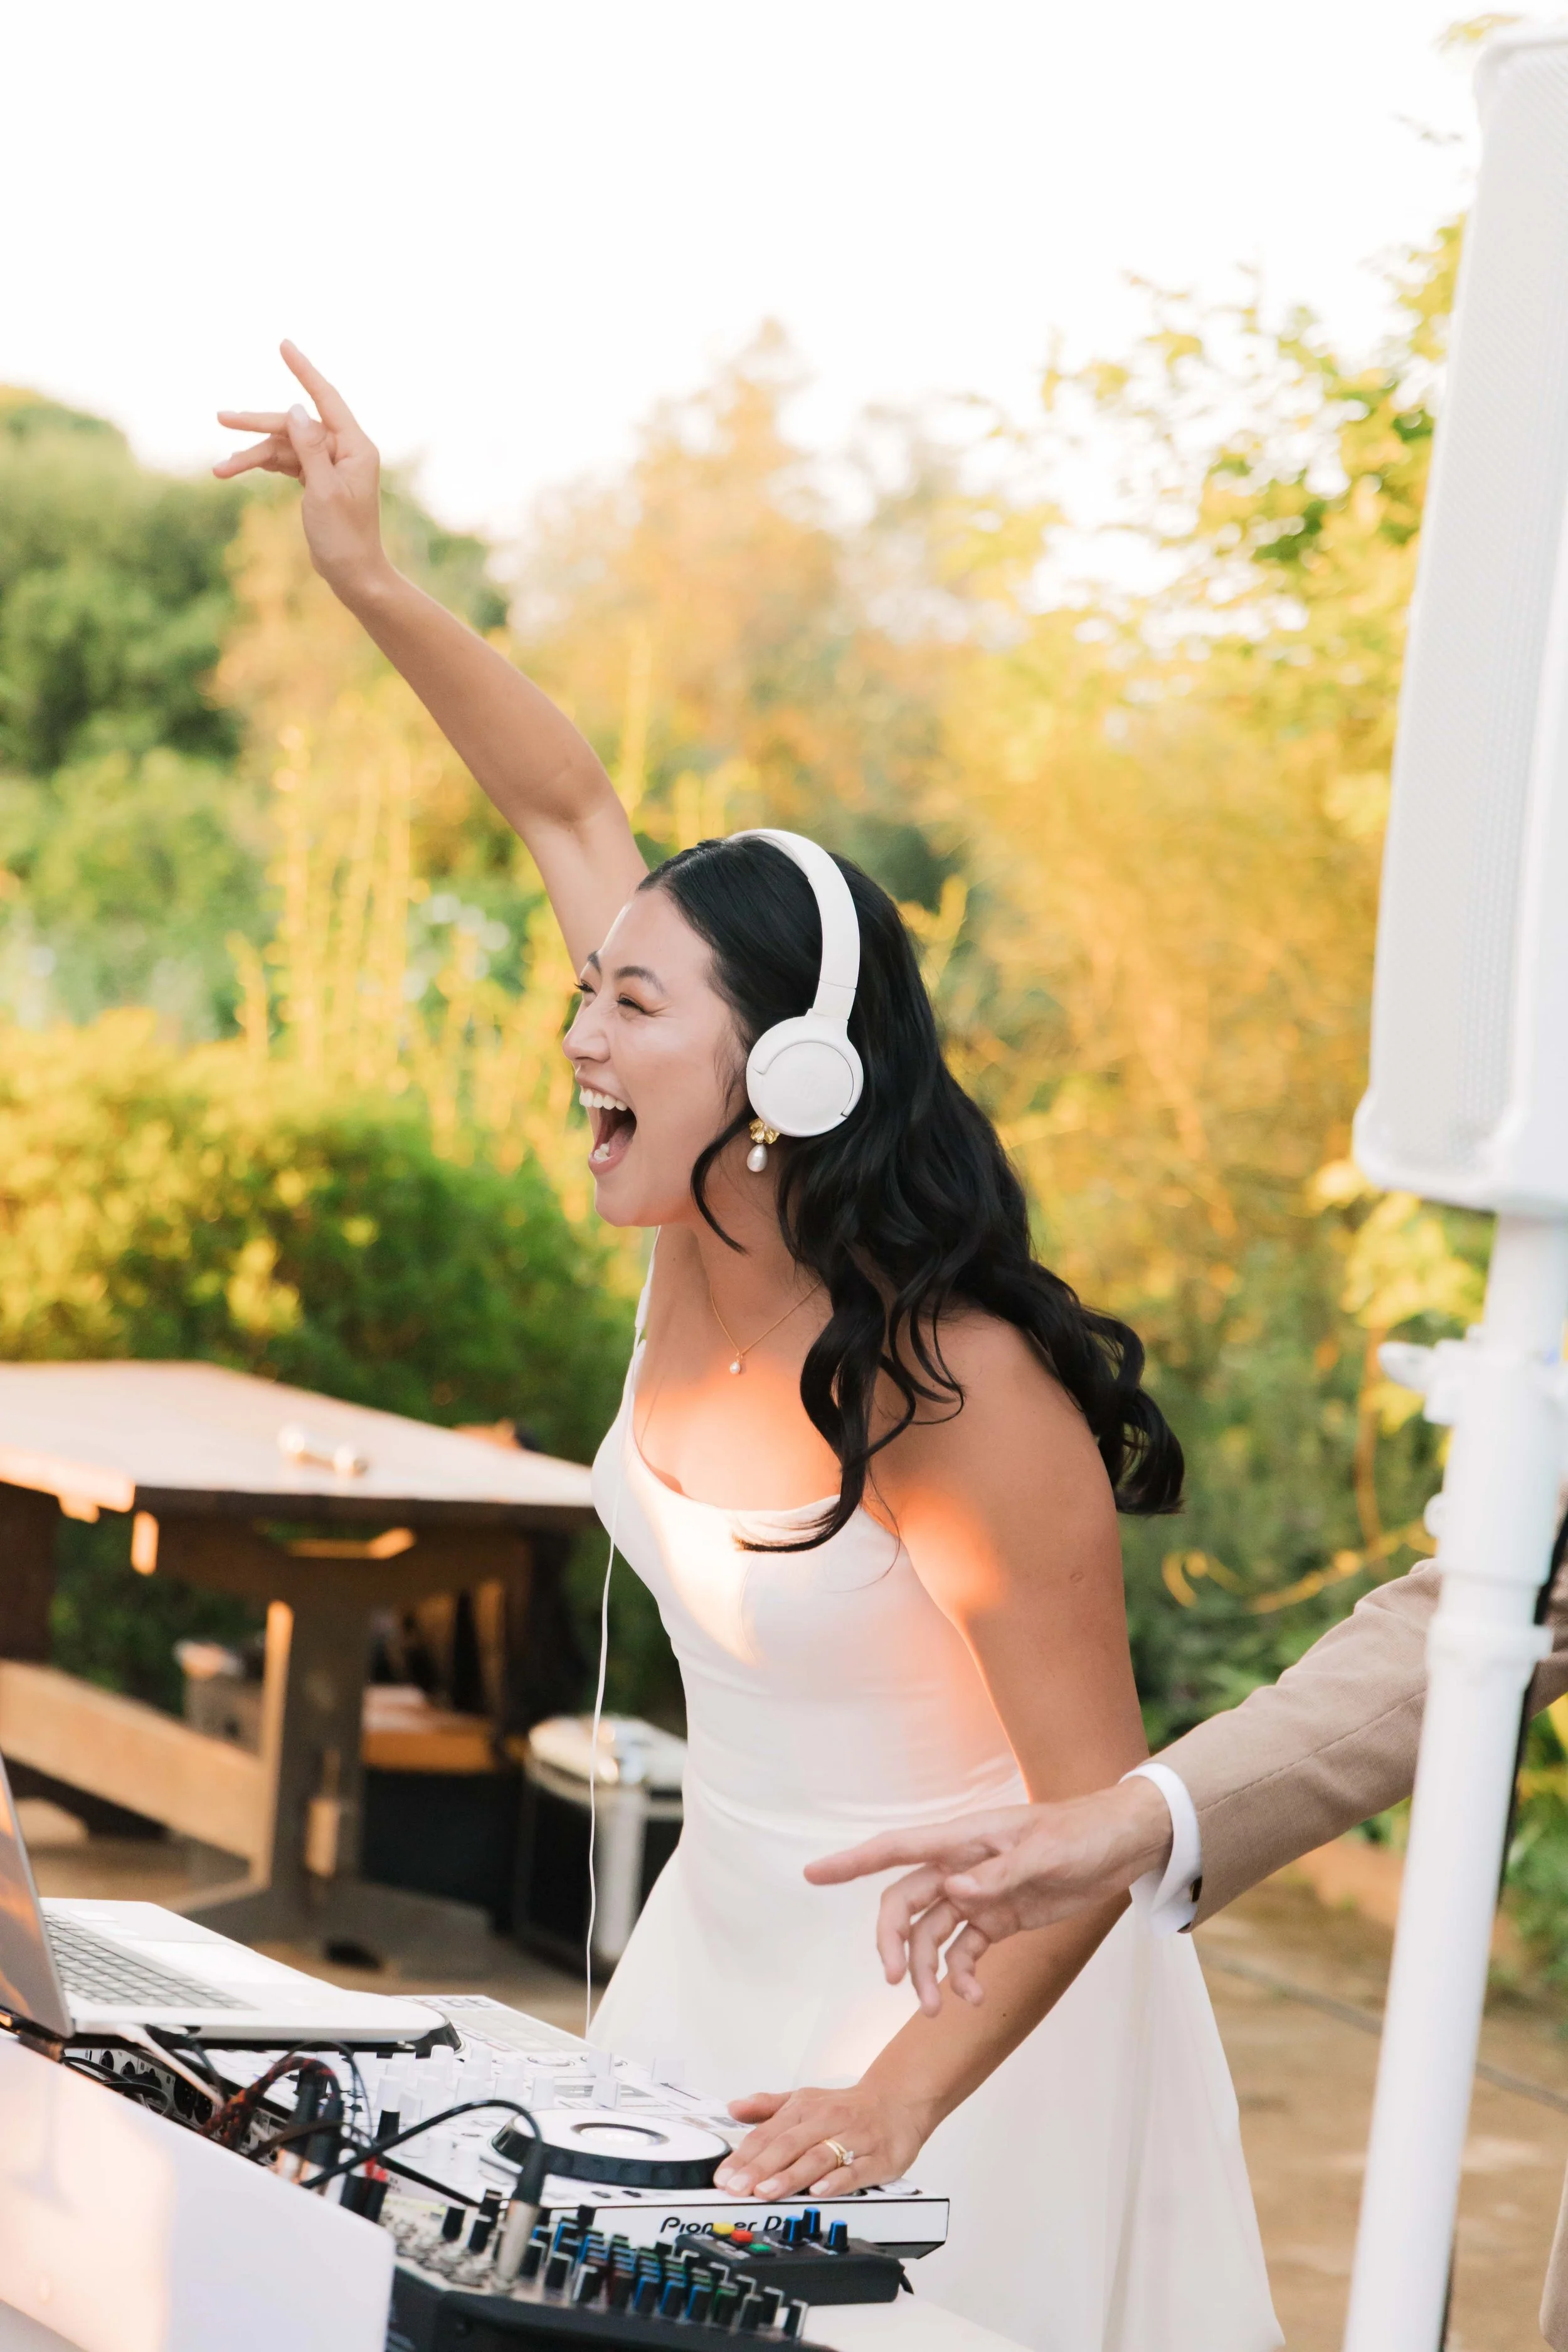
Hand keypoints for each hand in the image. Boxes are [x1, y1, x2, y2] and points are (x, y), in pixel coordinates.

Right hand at [214, 341, 388, 602]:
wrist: (354, 575)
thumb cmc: (344, 537)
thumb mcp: (323, 490)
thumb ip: (309, 448)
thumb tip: (298, 409)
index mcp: (355, 447)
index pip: (326, 398)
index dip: (304, 370)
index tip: (284, 345)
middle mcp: (344, 451)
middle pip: (295, 424)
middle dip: (258, 424)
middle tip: (221, 418)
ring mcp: (330, 465)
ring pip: (285, 446)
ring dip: (253, 454)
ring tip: (220, 469)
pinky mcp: (318, 480)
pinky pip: (287, 461)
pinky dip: (264, 464)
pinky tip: (238, 466)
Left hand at [715, 2082, 928, 2201]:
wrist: (898, 2101)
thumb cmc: (847, 2107)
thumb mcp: (803, 2100)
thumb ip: (767, 2107)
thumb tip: (733, 2108)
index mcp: (804, 2109)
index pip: (768, 2134)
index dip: (744, 2156)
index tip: (724, 2176)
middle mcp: (826, 2122)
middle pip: (788, 2145)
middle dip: (760, 2168)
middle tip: (737, 2187)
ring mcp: (852, 2140)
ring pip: (817, 2158)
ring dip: (791, 2176)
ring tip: (767, 2192)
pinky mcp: (877, 2158)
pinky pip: (855, 2171)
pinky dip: (836, 2181)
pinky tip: (819, 2191)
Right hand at [805, 1780, 1172, 2013]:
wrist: (1119, 1846)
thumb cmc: (1080, 1835)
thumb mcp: (1045, 1853)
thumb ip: (1000, 1874)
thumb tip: (956, 1892)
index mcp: (962, 1841)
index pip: (895, 1849)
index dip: (852, 1862)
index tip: (813, 1875)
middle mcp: (960, 1868)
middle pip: (905, 1905)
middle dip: (894, 1943)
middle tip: (898, 1983)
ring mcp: (977, 1895)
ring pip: (930, 1936)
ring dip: (927, 1972)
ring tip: (936, 2010)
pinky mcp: (997, 1919)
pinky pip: (964, 1952)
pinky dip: (962, 1977)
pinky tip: (975, 1997)